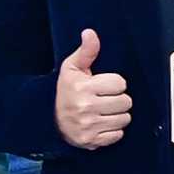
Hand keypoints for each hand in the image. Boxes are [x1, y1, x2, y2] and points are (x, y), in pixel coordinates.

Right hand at [52, 27, 133, 150]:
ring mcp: (89, 126)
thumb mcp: (72, 68)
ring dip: (118, 115)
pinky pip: (118, 135)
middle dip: (118, 99)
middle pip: (125, 102)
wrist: (48, 118)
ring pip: (124, 119)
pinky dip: (113, 130)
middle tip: (105, 99)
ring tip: (104, 111)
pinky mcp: (91, 140)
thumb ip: (86, 51)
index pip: (120, 83)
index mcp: (83, 87)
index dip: (114, 83)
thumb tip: (90, 33)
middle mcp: (86, 107)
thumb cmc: (65, 91)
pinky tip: (102, 123)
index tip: (103, 86)